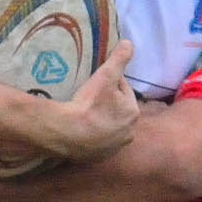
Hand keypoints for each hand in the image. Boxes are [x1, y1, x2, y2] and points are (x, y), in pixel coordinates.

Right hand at [40, 42, 136, 163]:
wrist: (67, 133)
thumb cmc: (89, 103)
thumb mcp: (105, 75)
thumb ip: (119, 59)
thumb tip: (129, 42)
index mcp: (133, 113)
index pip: (123, 91)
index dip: (109, 84)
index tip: (95, 83)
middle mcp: (129, 133)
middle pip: (117, 111)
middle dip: (107, 104)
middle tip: (88, 98)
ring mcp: (113, 148)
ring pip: (107, 128)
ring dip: (100, 121)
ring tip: (83, 113)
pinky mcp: (99, 158)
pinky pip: (97, 143)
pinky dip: (91, 136)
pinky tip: (80, 129)